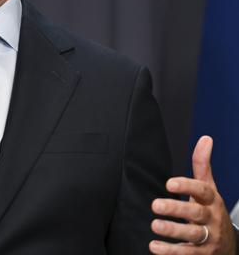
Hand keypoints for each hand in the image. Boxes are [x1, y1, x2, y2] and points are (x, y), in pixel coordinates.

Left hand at [150, 135, 236, 253]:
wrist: (228, 246)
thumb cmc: (211, 211)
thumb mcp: (209, 188)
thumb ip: (202, 165)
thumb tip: (205, 138)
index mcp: (212, 201)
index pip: (203, 191)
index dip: (187, 186)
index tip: (169, 183)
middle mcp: (212, 219)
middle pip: (196, 214)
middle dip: (177, 209)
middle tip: (155, 205)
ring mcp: (209, 239)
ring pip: (193, 236)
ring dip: (173, 231)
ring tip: (155, 225)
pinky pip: (187, 254)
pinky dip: (170, 252)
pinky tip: (154, 247)